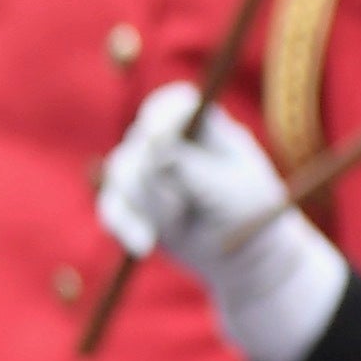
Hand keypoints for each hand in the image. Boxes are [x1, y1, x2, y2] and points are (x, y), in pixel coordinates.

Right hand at [94, 81, 349, 360]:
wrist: (242, 254)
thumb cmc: (248, 214)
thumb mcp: (230, 191)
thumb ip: (193, 168)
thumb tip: (157, 144)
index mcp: (202, 125)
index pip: (173, 106)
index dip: (160, 116)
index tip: (156, 136)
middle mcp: (170, 140)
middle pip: (140, 144)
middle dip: (156, 180)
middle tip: (182, 208)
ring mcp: (146, 169)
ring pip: (122, 175)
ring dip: (149, 206)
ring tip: (181, 226)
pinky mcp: (132, 201)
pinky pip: (112, 206)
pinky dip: (125, 226)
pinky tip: (144, 246)